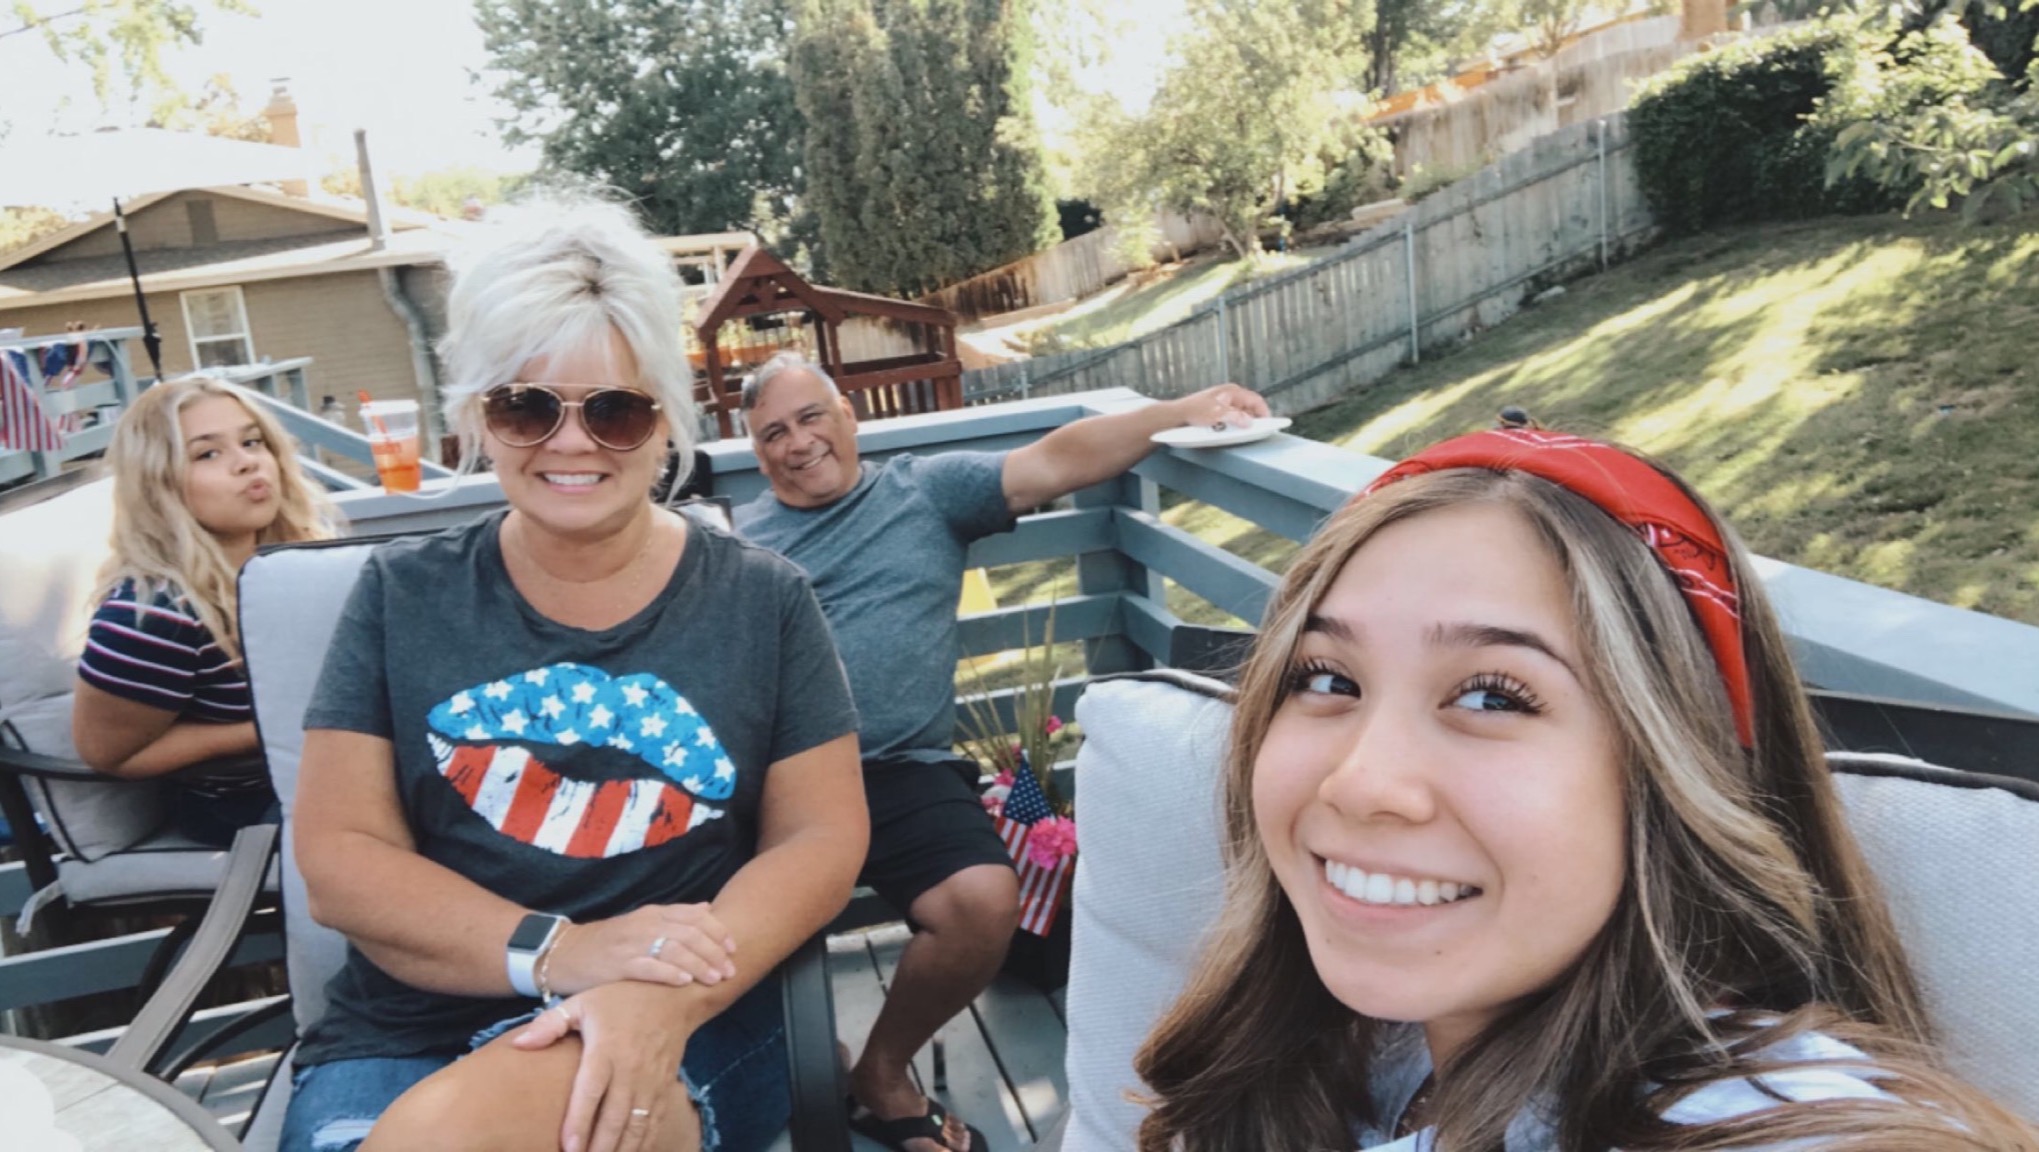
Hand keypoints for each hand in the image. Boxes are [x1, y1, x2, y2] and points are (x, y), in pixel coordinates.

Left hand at [514, 983, 698, 1151]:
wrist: (673, 997)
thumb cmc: (620, 999)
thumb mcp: (583, 1002)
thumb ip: (550, 1024)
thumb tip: (519, 1045)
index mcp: (607, 1048)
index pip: (592, 1090)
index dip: (579, 1121)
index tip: (567, 1147)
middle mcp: (631, 1068)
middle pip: (615, 1116)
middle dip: (599, 1147)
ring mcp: (651, 1080)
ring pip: (637, 1125)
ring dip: (622, 1150)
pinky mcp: (665, 1087)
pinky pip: (655, 1121)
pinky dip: (644, 1143)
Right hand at [545, 904, 736, 996]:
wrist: (564, 954)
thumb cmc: (609, 943)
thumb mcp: (642, 923)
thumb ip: (675, 917)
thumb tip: (706, 909)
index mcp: (653, 913)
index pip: (695, 916)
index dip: (718, 931)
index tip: (733, 948)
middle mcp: (645, 924)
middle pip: (690, 933)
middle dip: (714, 952)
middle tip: (729, 970)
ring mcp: (630, 943)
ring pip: (674, 948)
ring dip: (699, 964)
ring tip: (714, 978)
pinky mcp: (617, 964)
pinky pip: (648, 966)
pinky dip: (669, 972)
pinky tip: (684, 981)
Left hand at [1170, 383, 1268, 430]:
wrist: (1177, 415)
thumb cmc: (1194, 410)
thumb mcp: (1217, 414)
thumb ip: (1235, 417)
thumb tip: (1249, 422)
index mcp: (1232, 391)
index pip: (1256, 400)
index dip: (1264, 412)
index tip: (1268, 424)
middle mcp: (1229, 395)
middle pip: (1249, 407)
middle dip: (1253, 419)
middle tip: (1255, 430)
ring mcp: (1224, 403)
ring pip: (1241, 413)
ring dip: (1242, 422)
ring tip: (1241, 431)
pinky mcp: (1218, 410)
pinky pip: (1232, 417)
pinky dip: (1234, 424)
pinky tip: (1229, 430)